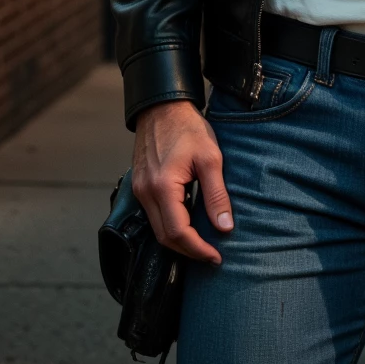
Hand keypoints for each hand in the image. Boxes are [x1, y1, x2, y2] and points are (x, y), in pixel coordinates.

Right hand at [132, 100, 232, 263]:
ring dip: (179, 240)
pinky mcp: (140, 186)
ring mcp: (139, 190)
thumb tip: (224, 227)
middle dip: (189, 250)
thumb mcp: (210, 158)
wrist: (162, 107)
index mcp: (162, 187)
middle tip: (212, 254)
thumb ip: (217, 195)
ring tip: (202, 243)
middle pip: (164, 237)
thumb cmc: (188, 128)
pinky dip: (170, 226)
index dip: (198, 249)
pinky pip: (153, 216)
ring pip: (157, 229)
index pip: (178, 233)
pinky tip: (187, 223)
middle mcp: (145, 193)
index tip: (216, 256)